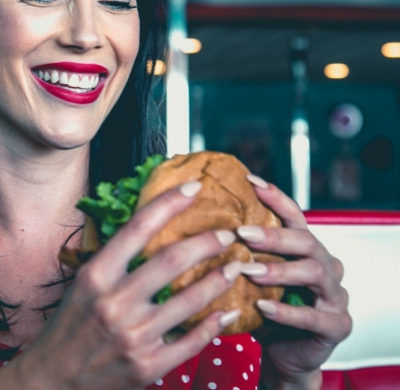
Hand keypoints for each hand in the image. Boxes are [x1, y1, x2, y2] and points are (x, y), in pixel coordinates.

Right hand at [14, 181, 243, 389]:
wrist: (54, 377)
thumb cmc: (69, 325)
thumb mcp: (82, 284)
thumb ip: (114, 260)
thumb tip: (151, 229)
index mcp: (96, 275)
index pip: (138, 227)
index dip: (169, 203)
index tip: (194, 188)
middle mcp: (114, 302)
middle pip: (173, 260)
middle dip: (207, 242)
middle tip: (228, 233)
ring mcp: (133, 336)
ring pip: (191, 299)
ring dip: (220, 279)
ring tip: (237, 267)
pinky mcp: (148, 366)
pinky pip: (192, 341)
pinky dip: (214, 324)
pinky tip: (227, 312)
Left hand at [239, 176, 351, 387]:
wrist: (283, 352)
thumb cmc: (263, 307)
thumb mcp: (251, 276)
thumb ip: (239, 252)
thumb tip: (198, 222)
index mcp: (306, 248)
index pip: (294, 215)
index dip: (275, 197)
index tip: (250, 181)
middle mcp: (326, 265)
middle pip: (305, 240)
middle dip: (273, 235)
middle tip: (242, 233)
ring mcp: (335, 295)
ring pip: (313, 273)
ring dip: (278, 270)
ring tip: (249, 271)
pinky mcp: (336, 326)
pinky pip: (315, 316)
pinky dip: (287, 312)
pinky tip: (263, 307)